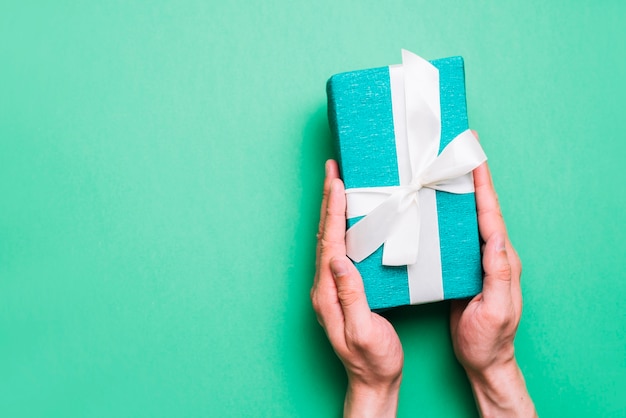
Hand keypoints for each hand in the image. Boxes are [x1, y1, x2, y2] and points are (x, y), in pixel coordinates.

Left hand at [311, 160, 402, 417]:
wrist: (373, 381)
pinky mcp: (343, 289)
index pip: (330, 243)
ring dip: (334, 211)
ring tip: (339, 185)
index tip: (337, 183)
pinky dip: (343, 228)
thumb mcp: (363, 332)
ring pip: (331, 240)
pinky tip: (352, 219)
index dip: (333, 211)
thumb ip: (350, 296)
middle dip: (328, 201)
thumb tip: (338, 260)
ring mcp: (332, 288)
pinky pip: (341, 250)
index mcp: (328, 293)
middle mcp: (325, 286)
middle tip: (333, 171)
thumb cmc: (373, 360)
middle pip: (325, 235)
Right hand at [450, 135, 536, 416]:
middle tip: (458, 147)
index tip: (474, 155)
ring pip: (464, 216)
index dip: (483, 183)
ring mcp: (473, 259)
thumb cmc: (489, 338)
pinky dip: (442, 214)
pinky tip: (428, 206)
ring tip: (440, 167)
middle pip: (479, 206)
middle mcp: (488, 253)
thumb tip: (496, 236)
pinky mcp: (458, 267)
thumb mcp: (497, 309)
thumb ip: (497, 273)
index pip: (491, 213)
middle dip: (471, 175)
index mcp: (500, 258)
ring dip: (455, 190)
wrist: (483, 360)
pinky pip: (451, 233)